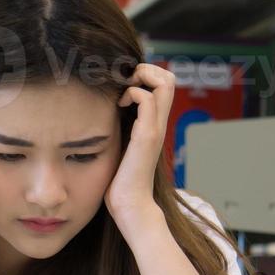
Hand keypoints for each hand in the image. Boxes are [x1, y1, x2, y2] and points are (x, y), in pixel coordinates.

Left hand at [105, 62, 175, 224]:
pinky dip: (131, 94)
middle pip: (169, 78)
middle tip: (125, 84)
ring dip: (140, 78)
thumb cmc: (120, 180)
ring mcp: (155, 128)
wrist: (130, 205)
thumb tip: (105, 116)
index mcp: (154, 124)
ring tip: (123, 93)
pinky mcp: (147, 136)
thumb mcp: (121, 146)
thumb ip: (121, 130)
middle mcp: (159, 123)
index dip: (146, 74)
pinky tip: (118, 107)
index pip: (165, 84)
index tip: (124, 86)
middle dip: (146, 70)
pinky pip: (146, 99)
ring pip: (164, 82)